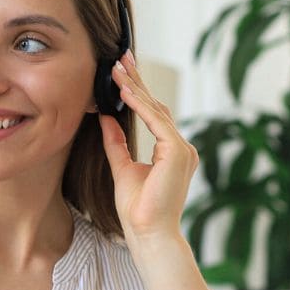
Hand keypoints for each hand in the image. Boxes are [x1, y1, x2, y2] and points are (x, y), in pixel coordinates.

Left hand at [99, 49, 198, 243]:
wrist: (148, 233)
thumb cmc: (137, 209)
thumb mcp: (121, 167)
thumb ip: (116, 141)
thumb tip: (106, 116)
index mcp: (172, 152)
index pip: (154, 114)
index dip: (137, 92)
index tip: (123, 71)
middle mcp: (182, 148)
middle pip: (157, 106)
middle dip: (137, 81)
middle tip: (121, 57)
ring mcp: (183, 149)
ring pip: (157, 110)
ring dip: (135, 88)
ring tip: (117, 68)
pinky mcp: (177, 152)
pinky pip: (157, 121)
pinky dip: (140, 105)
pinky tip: (124, 90)